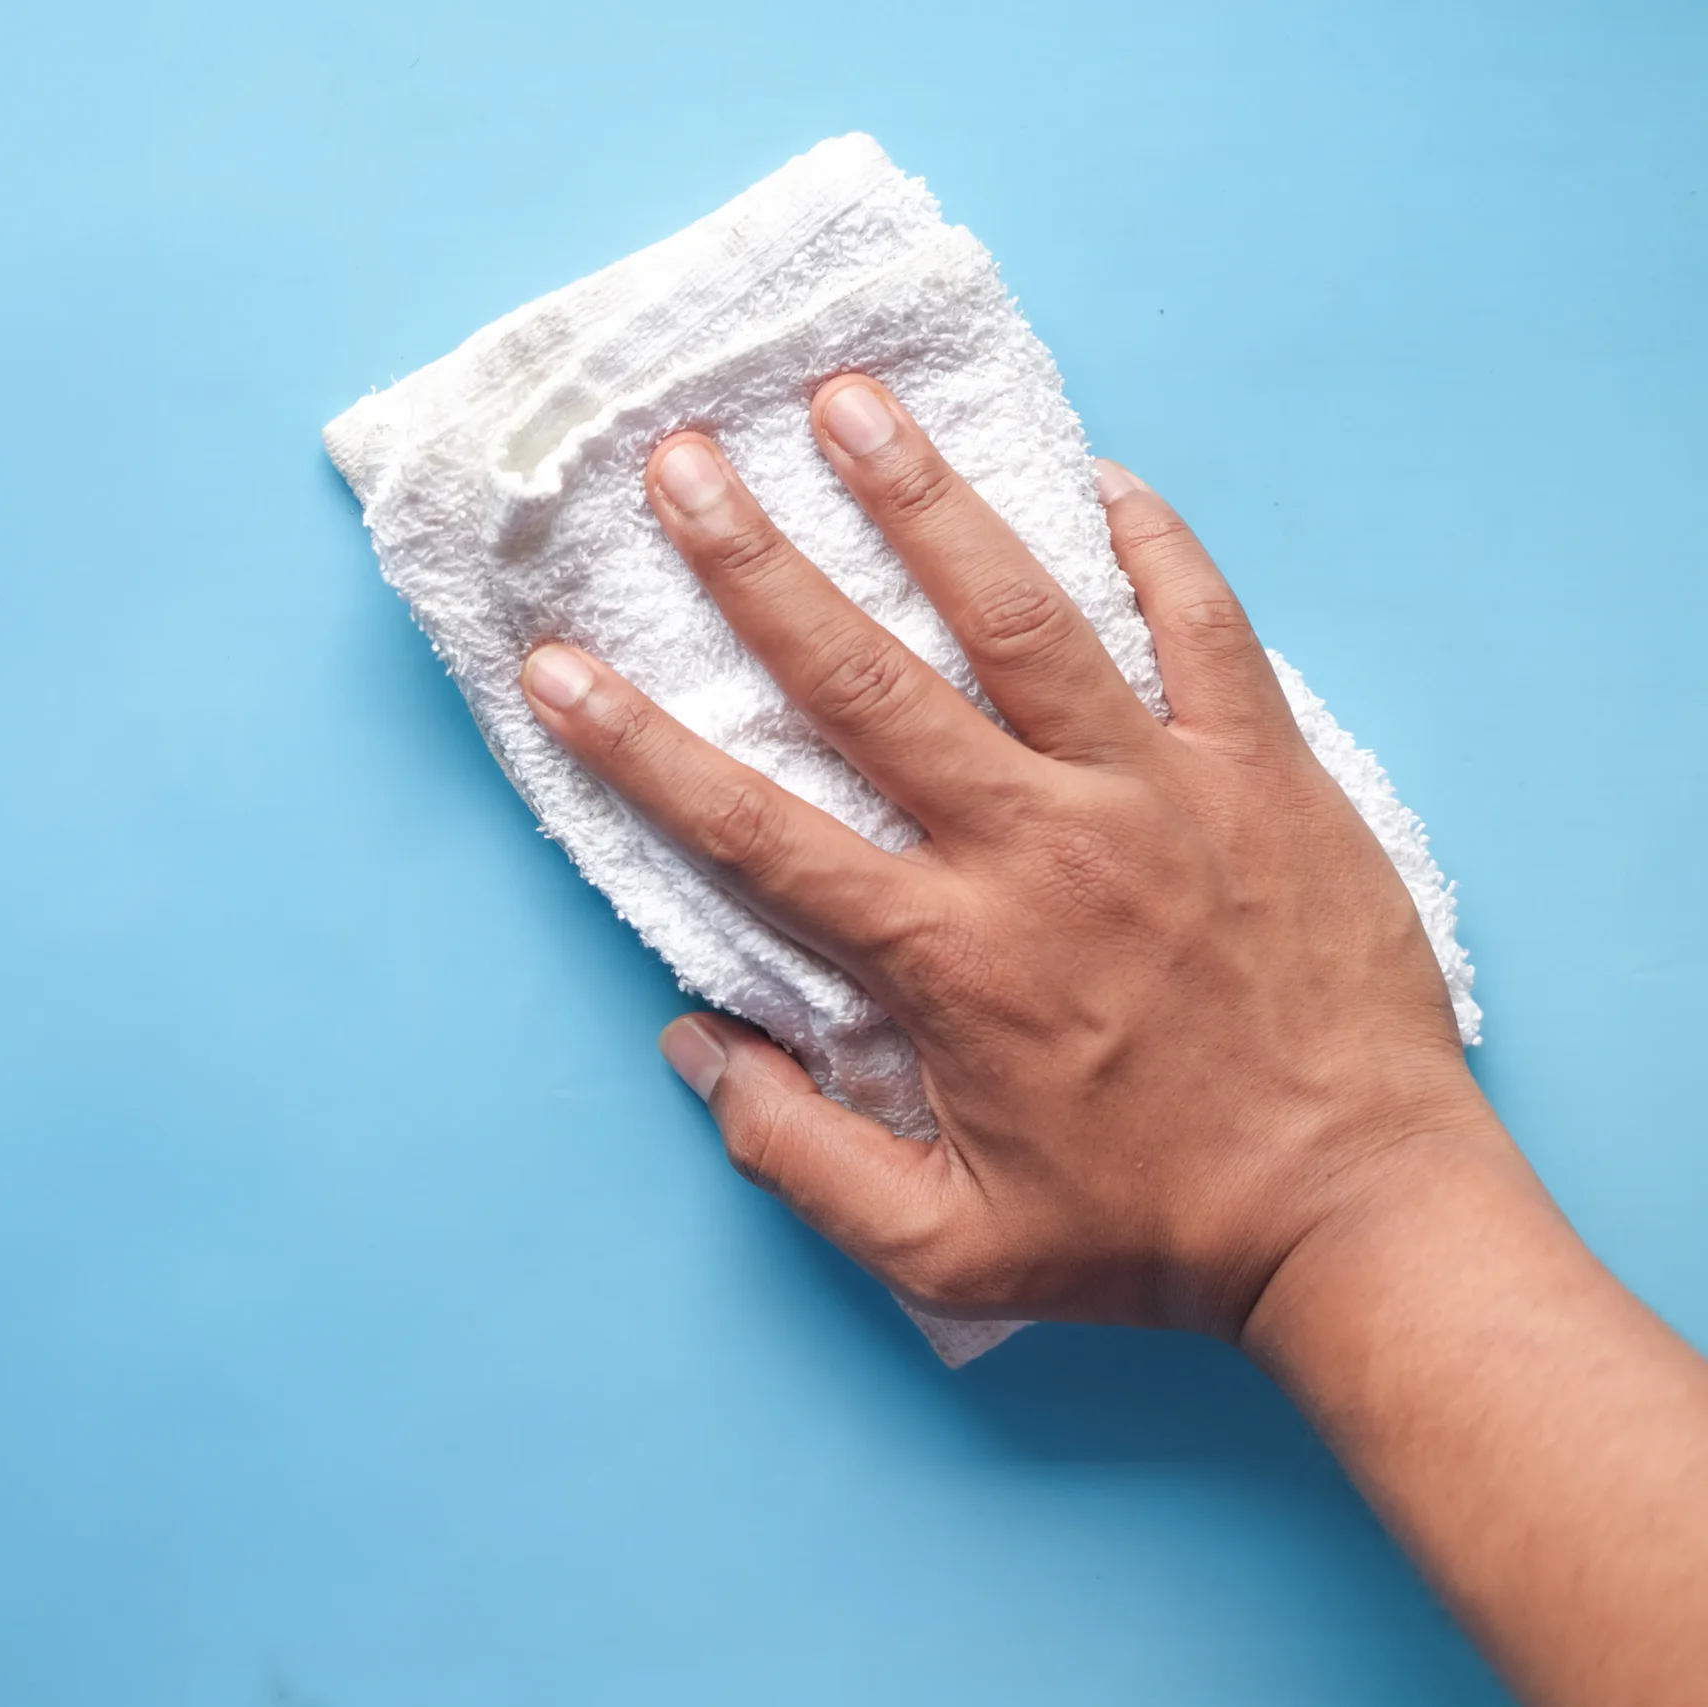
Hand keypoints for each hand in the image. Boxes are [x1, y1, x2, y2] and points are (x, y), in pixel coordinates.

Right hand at [515, 374, 1503, 1339]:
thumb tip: (696, 1048)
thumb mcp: (945, 1251)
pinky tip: (1096, 474)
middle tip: (682, 463)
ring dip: (925, 503)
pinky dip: (1153, 543)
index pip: (757, 829)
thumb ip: (798, 1156)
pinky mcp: (1266, 771)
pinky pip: (1204, 625)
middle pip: (868, 681)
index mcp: (951, 955)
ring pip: (1023, 616)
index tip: (556, 667)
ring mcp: (1160, 792)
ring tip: (851, 403)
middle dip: (757, 564)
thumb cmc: (1149, 1236)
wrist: (1362, 1219)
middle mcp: (1041, 846)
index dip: (639, 746)